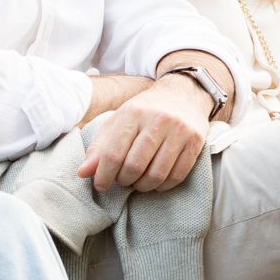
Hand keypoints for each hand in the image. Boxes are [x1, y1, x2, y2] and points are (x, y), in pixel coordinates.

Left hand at [78, 78, 210, 191]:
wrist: (183, 94)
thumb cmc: (145, 112)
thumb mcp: (118, 122)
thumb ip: (99, 148)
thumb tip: (83, 173)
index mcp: (133, 113)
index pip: (113, 154)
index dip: (104, 175)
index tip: (101, 185)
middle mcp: (158, 120)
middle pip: (134, 166)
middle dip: (124, 181)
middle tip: (123, 180)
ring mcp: (180, 131)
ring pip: (156, 174)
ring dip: (143, 186)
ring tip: (138, 182)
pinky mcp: (196, 142)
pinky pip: (177, 175)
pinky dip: (163, 185)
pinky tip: (156, 182)